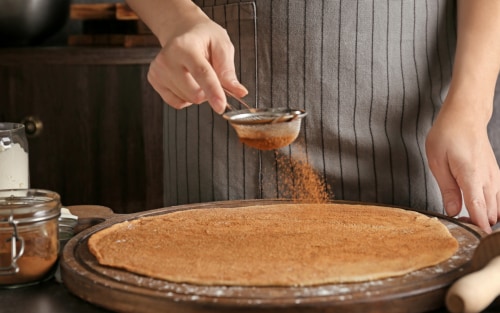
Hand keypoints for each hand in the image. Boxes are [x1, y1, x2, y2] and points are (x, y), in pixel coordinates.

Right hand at [147, 10, 246, 113]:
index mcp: (185, 46)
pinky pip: (177, 103)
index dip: (213, 92)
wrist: (182, 31)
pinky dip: (187, 97)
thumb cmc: (204, 38)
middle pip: (194, 93)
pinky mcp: (154, 80)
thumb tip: (240, 92)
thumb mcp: (222, 46)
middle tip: (211, 75)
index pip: (201, 73)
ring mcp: (158, 70)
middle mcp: (167, 58)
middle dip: (209, 92)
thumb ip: (228, 70)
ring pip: (187, 100)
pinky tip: (187, 81)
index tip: (221, 107)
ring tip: (195, 74)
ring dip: (198, 93)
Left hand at [426, 102, 499, 232]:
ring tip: (467, 218)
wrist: (465, 117)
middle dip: (478, 225)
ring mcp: (495, 177)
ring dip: (486, 217)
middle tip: (459, 225)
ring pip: (499, 208)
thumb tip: (452, 211)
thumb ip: (447, 189)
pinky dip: (491, 208)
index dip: (477, 228)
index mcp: (472, 176)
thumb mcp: (437, 162)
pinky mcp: (495, 176)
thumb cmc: (448, 135)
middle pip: (491, 214)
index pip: (480, 210)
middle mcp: (488, 179)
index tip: (474, 239)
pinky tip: (477, 208)